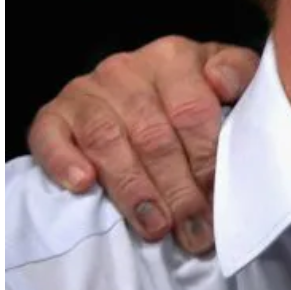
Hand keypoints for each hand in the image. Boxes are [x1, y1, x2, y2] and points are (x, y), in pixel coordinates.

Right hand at [26, 38, 261, 255]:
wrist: (145, 86)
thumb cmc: (197, 90)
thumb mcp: (231, 75)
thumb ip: (240, 74)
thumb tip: (223, 85)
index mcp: (173, 58)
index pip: (191, 112)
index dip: (206, 160)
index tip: (220, 201)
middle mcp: (126, 70)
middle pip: (153, 136)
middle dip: (177, 190)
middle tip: (194, 231)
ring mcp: (86, 91)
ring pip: (108, 142)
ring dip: (133, 190)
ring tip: (156, 227)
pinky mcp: (54, 114)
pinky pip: (50, 136)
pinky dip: (63, 161)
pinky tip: (83, 186)